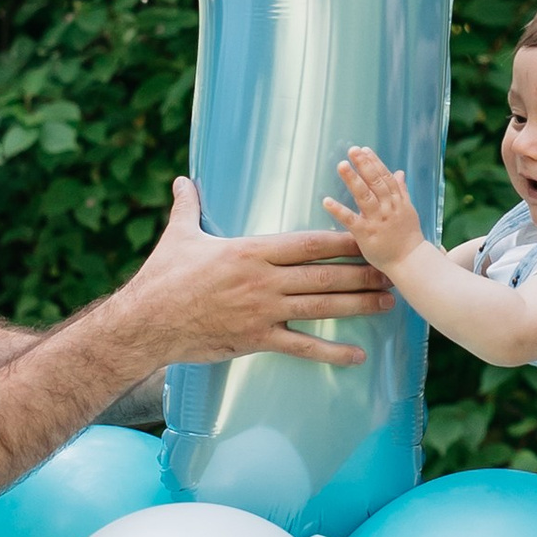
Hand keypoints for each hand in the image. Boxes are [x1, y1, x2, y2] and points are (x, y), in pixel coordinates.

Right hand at [128, 176, 392, 366]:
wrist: (146, 322)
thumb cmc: (161, 278)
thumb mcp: (178, 236)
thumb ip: (187, 206)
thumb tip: (183, 180)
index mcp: (250, 251)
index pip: (307, 243)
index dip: (341, 240)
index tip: (367, 237)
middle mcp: (263, 280)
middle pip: (323, 274)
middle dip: (361, 272)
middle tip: (391, 271)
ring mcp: (262, 311)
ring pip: (320, 307)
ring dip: (358, 305)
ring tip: (387, 302)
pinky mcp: (256, 340)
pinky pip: (301, 347)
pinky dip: (332, 353)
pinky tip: (358, 356)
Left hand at [322, 146, 426, 271]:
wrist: (410, 262)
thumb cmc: (408, 237)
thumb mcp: (408, 210)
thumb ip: (402, 190)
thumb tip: (400, 172)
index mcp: (398, 201)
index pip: (385, 177)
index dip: (374, 162)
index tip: (364, 150)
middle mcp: (388, 208)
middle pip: (376, 182)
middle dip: (364, 165)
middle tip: (352, 150)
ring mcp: (378, 221)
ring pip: (365, 196)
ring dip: (353, 180)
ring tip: (342, 165)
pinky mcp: (366, 234)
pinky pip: (351, 220)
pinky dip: (339, 210)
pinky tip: (326, 201)